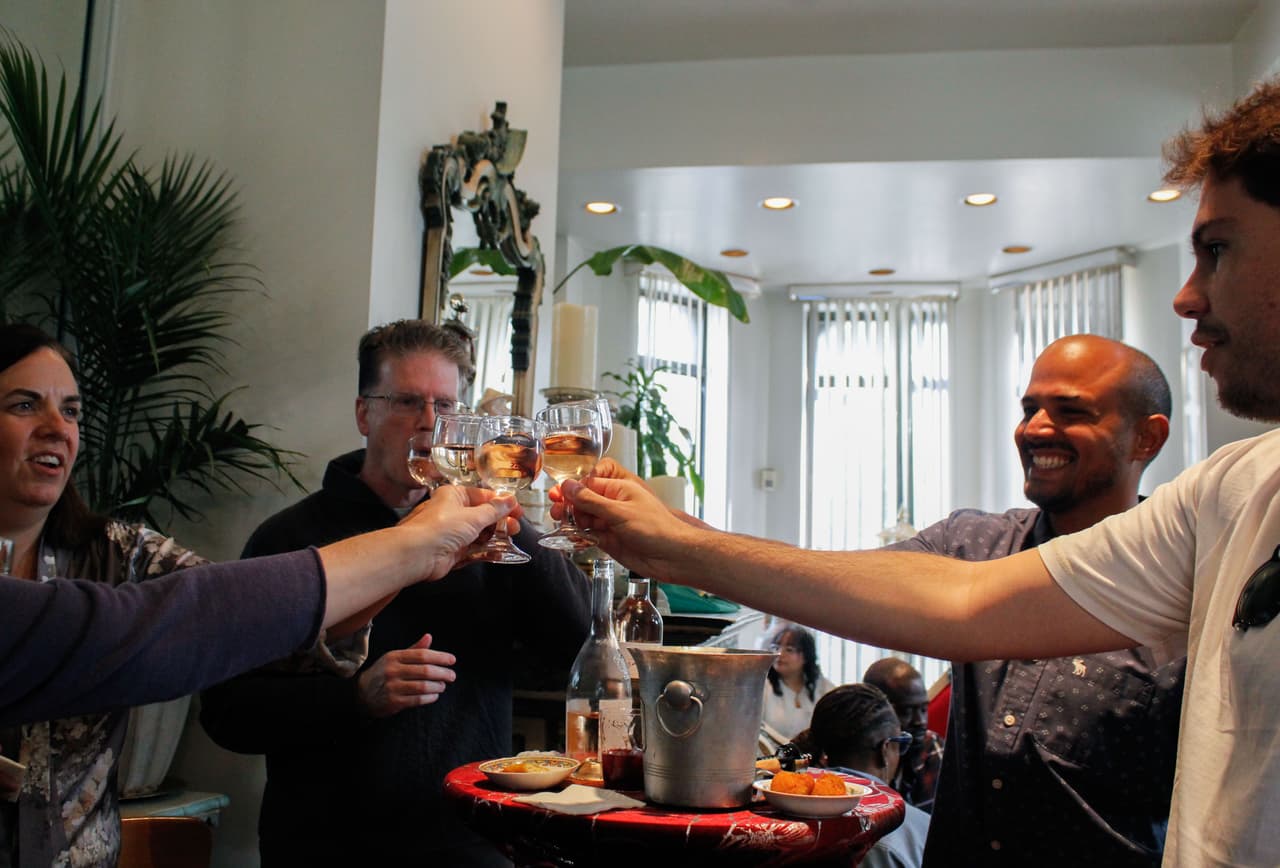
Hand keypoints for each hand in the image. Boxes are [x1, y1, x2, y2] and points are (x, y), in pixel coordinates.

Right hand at [356, 634, 455, 716]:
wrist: (362, 693)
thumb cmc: (383, 673)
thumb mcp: (395, 657)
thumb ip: (414, 649)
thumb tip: (429, 636)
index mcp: (395, 656)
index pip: (422, 655)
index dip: (440, 657)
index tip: (452, 660)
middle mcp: (393, 671)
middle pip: (425, 671)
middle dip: (443, 673)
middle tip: (452, 675)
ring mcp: (393, 687)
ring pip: (423, 686)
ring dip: (438, 686)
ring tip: (443, 685)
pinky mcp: (394, 702)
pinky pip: (417, 699)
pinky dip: (430, 697)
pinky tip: (435, 695)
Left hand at [398, 485, 520, 578]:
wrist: (418, 554)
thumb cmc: (440, 528)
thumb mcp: (474, 516)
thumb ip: (494, 510)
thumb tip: (509, 500)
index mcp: (454, 496)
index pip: (483, 496)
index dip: (502, 503)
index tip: (517, 510)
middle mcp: (452, 512)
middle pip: (482, 515)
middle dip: (500, 521)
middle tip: (515, 526)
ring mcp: (452, 533)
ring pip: (479, 533)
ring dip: (495, 536)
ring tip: (510, 537)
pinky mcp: (452, 551)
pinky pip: (474, 549)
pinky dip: (487, 551)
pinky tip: (499, 552)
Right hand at [552, 459, 713, 530]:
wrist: (673, 557)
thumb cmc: (656, 528)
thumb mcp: (619, 511)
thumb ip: (591, 500)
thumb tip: (568, 486)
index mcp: (619, 489)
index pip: (588, 483)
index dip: (571, 488)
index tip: (556, 494)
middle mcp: (614, 504)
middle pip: (583, 501)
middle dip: (568, 505)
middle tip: (556, 512)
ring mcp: (611, 523)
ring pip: (584, 519)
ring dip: (571, 521)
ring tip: (561, 524)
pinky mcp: (610, 541)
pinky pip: (588, 536)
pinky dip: (578, 537)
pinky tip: (570, 538)